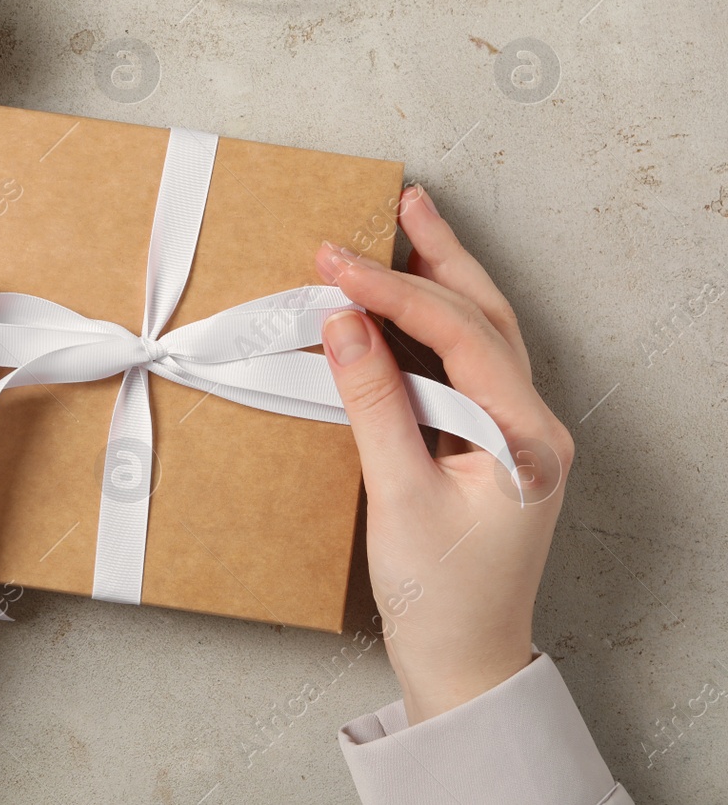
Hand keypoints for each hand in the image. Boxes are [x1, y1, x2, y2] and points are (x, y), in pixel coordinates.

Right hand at [316, 186, 573, 723]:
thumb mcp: (399, 497)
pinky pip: (463, 368)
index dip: (391, 291)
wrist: (464, 661)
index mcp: (526, 437)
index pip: (457, 335)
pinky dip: (431, 327)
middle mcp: (533, 426)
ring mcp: (516, 435)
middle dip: (440, 257)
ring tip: (406, 230)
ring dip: (442, 282)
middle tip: (400, 204)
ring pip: (481, 336)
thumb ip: (374, 405)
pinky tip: (401, 307)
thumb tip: (344, 325)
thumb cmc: (441, 596)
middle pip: (487, 317)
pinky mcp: (490, 446)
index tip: (334, 263)